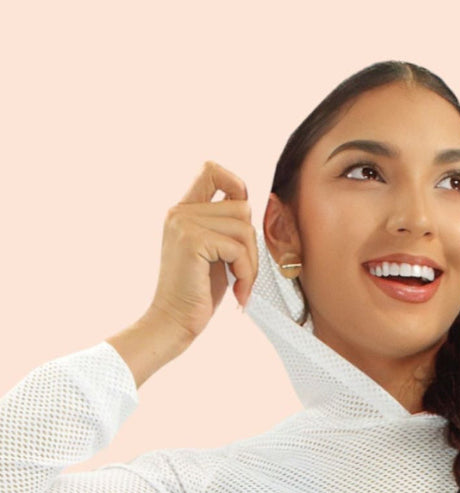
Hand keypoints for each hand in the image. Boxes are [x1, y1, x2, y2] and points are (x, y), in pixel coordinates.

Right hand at [150, 161, 257, 341]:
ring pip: (245, 228)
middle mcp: (180, 212)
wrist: (173, 322)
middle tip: (243, 273)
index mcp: (183, 211)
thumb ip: (226, 226)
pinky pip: (238, 248)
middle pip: (242, 208)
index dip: (236, 185)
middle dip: (251, 244)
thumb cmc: (197, 293)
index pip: (211, 170)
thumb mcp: (214, 253)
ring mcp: (184, 224)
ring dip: (250, 263)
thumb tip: (253, 206)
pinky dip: (245, 273)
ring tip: (240, 285)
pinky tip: (237, 291)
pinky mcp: (192, 241)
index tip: (242, 221)